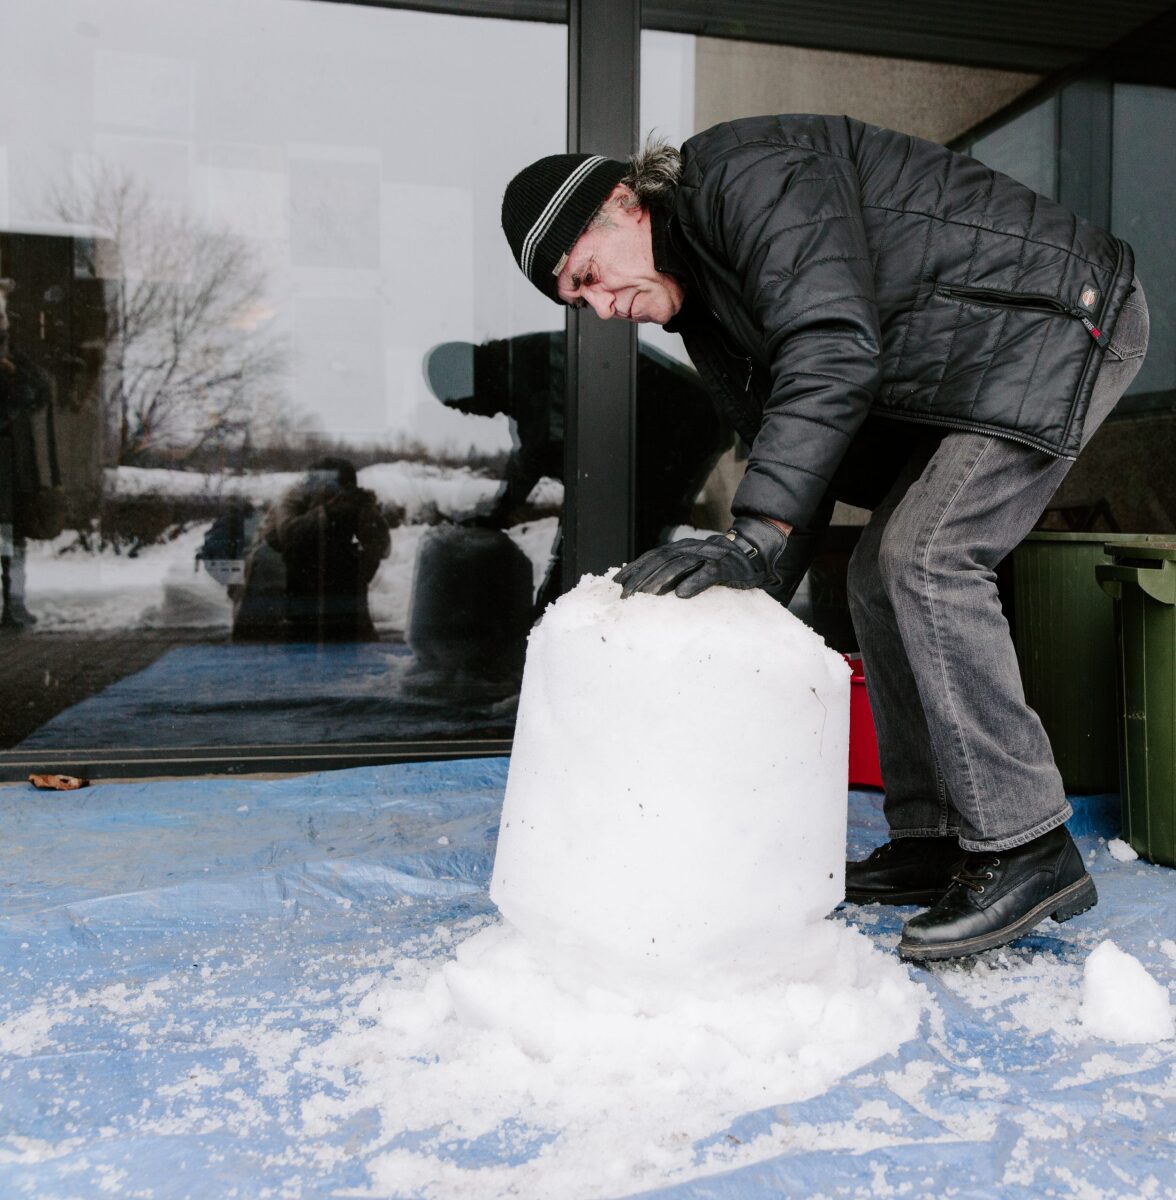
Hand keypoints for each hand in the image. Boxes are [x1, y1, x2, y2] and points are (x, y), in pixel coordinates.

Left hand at [613, 516, 789, 598]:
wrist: (754, 551)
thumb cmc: (720, 563)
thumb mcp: (694, 564)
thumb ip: (675, 571)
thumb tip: (648, 587)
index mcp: (681, 548)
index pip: (653, 556)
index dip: (635, 567)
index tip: (618, 582)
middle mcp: (692, 549)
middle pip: (661, 561)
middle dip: (642, 578)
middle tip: (627, 595)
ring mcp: (709, 556)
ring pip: (680, 566)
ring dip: (662, 581)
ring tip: (647, 595)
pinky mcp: (726, 567)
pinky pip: (708, 574)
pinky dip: (694, 583)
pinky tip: (682, 594)